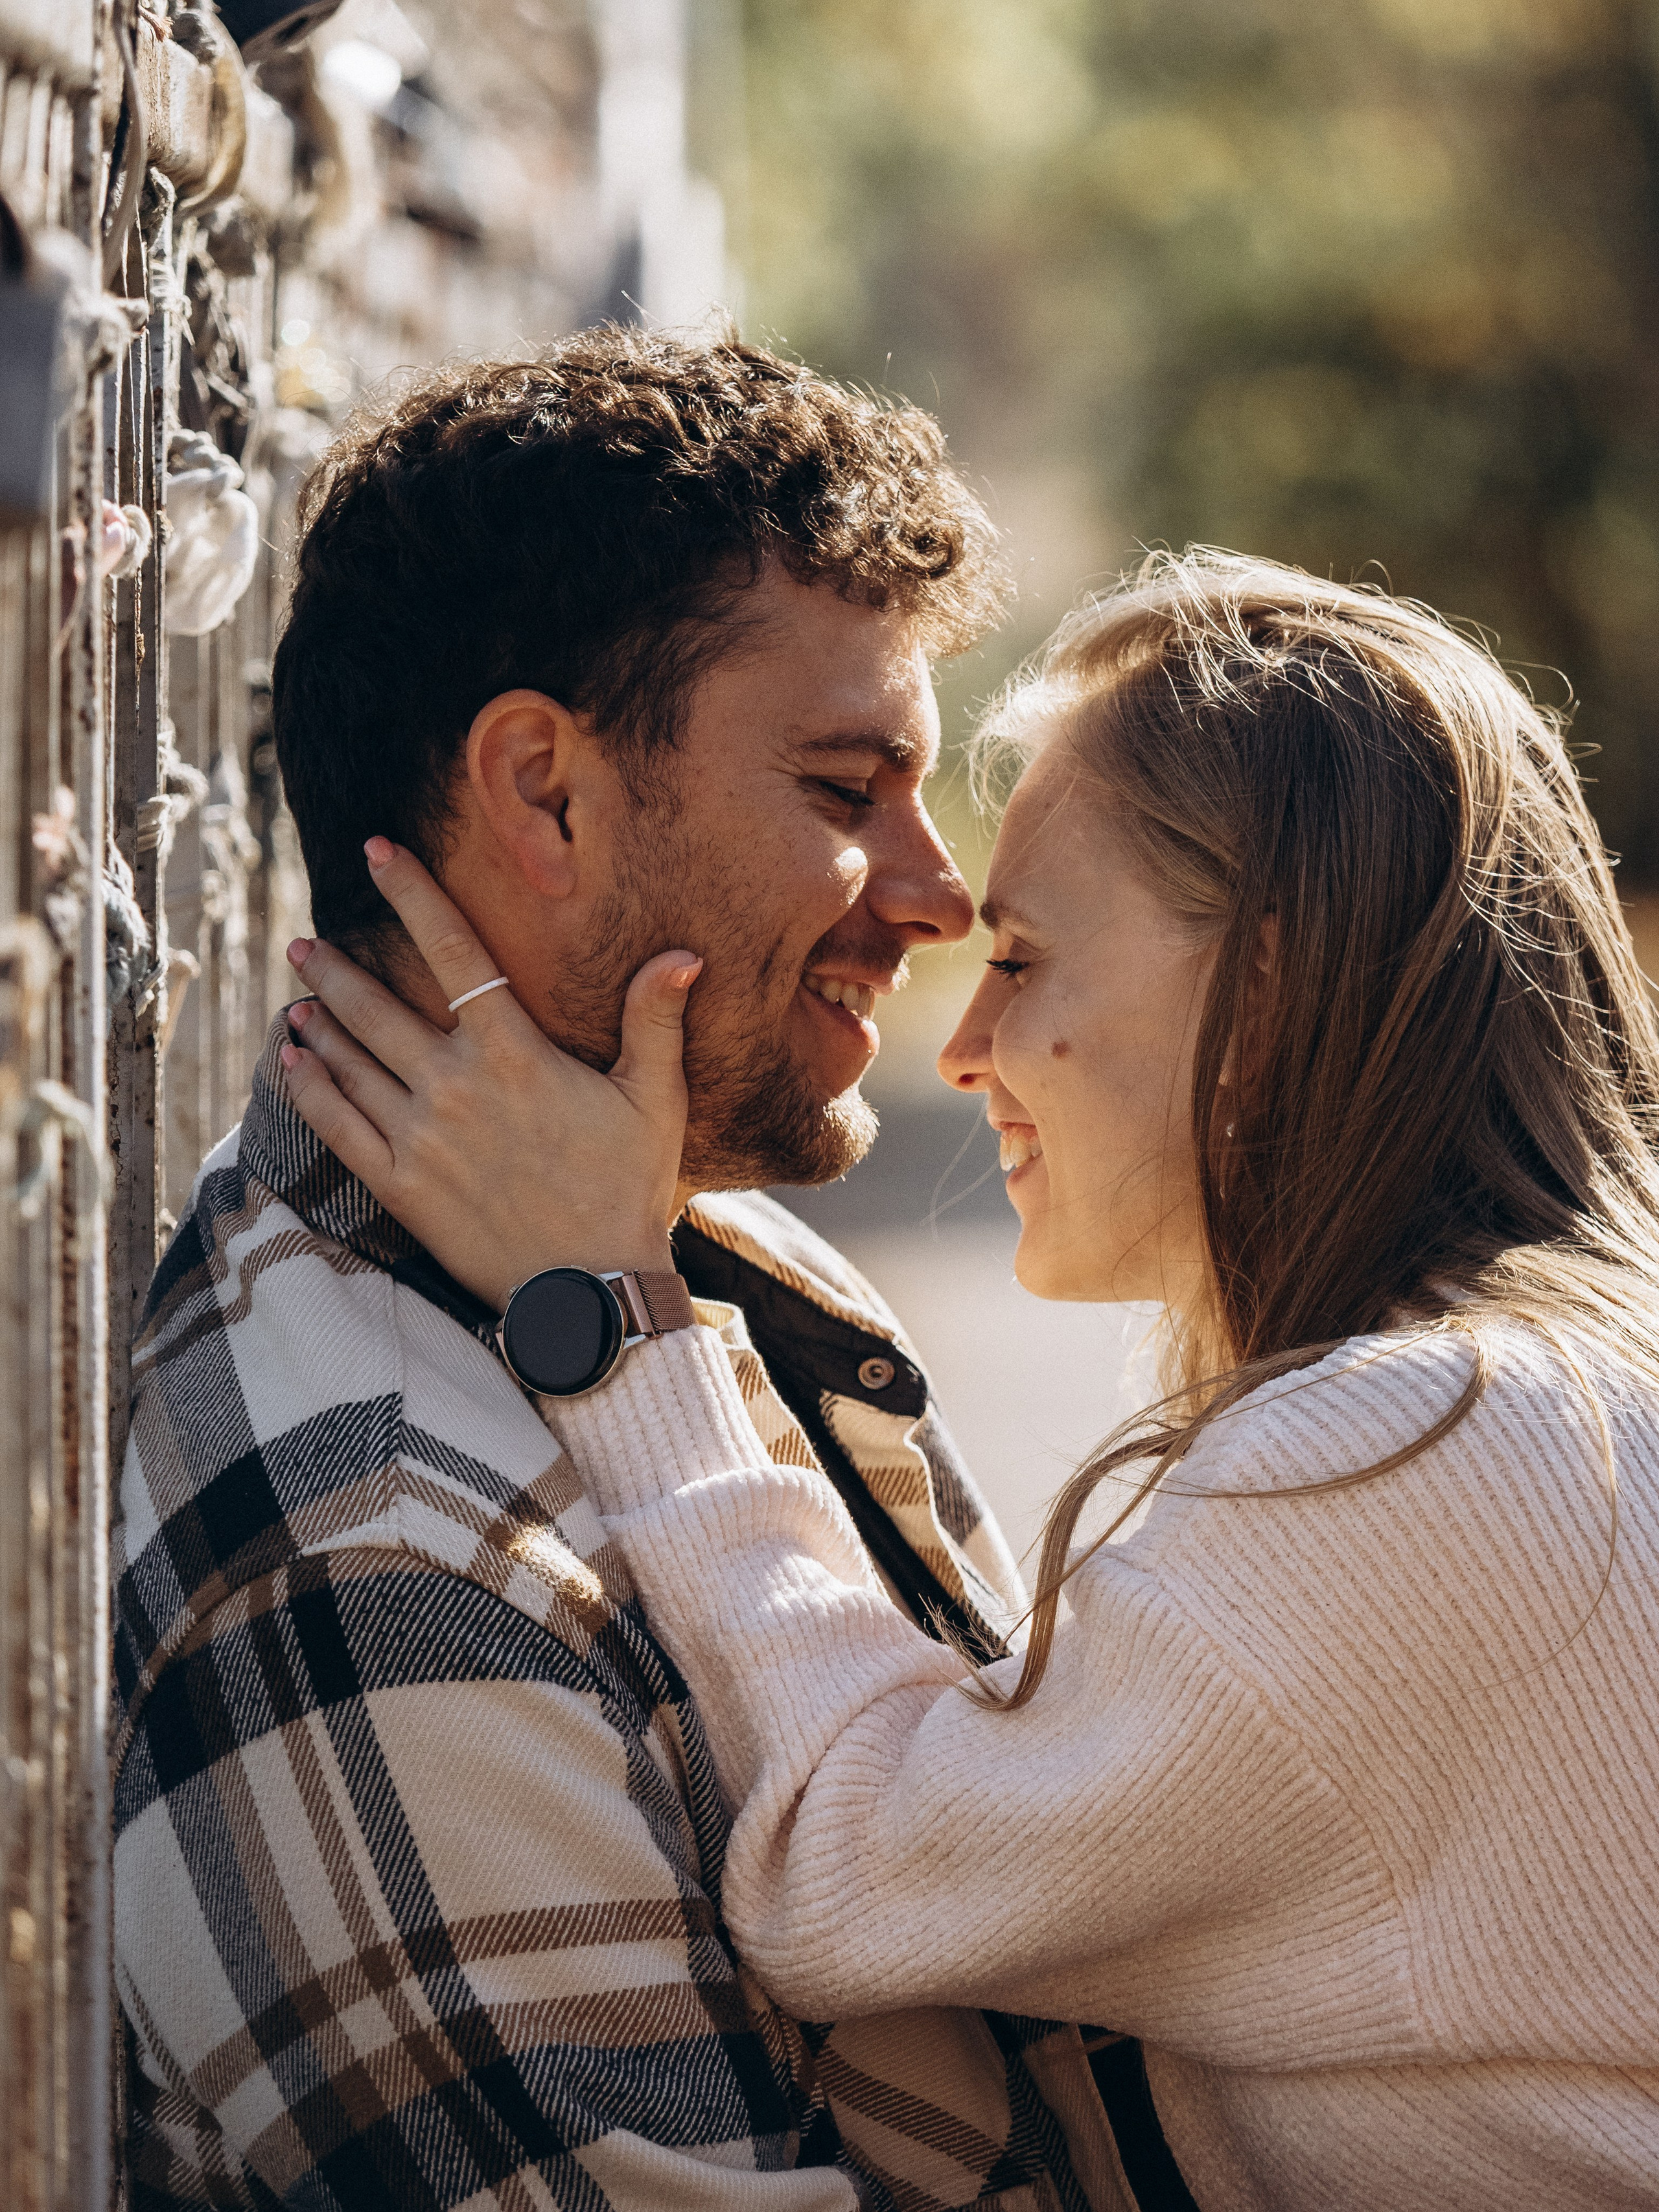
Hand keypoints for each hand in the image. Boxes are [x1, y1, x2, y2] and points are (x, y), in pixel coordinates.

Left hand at [279, 840, 700, 1311]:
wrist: (590, 1294)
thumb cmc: (629, 1191)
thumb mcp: (656, 1101)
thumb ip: (656, 1021)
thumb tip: (682, 954)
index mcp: (515, 1054)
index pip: (456, 951)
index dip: (412, 895)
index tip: (375, 853)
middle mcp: (455, 1086)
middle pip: (378, 1006)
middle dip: (336, 966)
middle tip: (306, 940)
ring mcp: (420, 1137)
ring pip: (349, 1061)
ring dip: (317, 1021)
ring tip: (296, 994)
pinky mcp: (400, 1187)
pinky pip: (336, 1125)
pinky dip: (308, 1086)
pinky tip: (290, 1060)